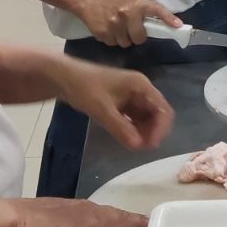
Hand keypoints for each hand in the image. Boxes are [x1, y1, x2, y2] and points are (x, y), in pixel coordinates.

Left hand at [59, 59, 173, 149]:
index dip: (160, 128)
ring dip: (144, 132)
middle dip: (153, 131)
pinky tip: (128, 138)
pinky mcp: (124, 103)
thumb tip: (138, 146)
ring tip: (134, 146)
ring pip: (147, 118)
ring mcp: (132, 96)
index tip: (151, 145)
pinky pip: (135, 118)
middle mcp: (141, 90)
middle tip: (141, 148)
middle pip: (157, 114)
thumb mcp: (102, 110)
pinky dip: (134, 129)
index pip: (162, 108)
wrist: (65, 78)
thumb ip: (121, 128)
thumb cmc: (84, 88)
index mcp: (141, 86)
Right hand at [72, 0, 181, 47]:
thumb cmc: (113, 1)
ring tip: (117, 27)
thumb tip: (160, 26)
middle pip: (140, 38)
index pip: (155, 10)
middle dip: (136, 36)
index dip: (167, 18)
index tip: (178, 26)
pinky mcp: (103, 33)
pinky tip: (108, 29)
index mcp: (136, 4)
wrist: (89, 0)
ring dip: (123, 39)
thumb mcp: (130, 1)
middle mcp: (127, 13)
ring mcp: (114, 24)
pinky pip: (113, 44)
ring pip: (126, 43)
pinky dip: (112, 39)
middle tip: (131, 29)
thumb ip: (143, 12)